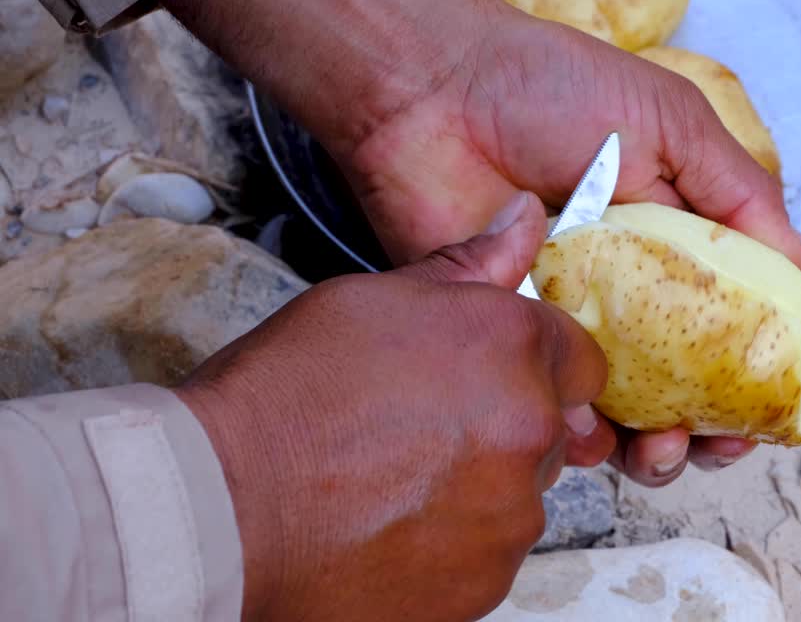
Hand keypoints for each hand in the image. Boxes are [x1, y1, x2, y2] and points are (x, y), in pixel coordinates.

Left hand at [158, 0, 800, 486]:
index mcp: (680, 243)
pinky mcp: (511, 337)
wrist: (433, 90)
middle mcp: (634, 292)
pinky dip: (578, 435)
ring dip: (661, 449)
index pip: (750, 314)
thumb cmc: (553, 88)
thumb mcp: (671, 123)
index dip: (792, 358)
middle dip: (724, 427)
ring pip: (631, 414)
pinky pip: (552, 407)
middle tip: (727, 440)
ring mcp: (574, 319)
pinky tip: (588, 432)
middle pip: (697, 384)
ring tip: (665, 449)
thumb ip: (739, 197)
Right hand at [173, 192, 614, 620]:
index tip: (493, 373)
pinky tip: (393, 522)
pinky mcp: (485, 582)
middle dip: (507, 420)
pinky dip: (456, 541)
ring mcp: (510, 517)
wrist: (220, 506)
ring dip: (482, 483)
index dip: (538, 362)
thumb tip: (525, 218)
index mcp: (512, 348)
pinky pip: (490, 551)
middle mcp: (530, 431)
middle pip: (551, 425)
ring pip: (522, 492)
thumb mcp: (372, 300)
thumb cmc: (285, 396)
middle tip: (424, 424)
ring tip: (397, 477)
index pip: (580, 357)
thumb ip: (468, 266)